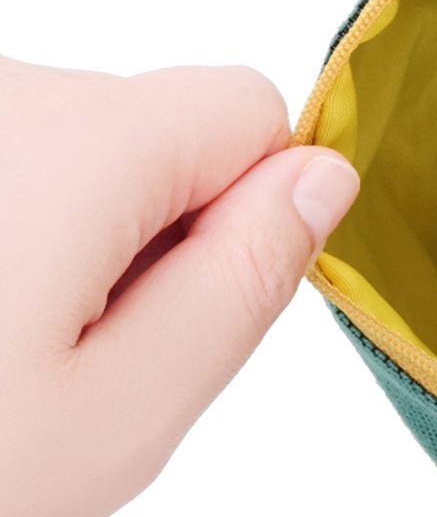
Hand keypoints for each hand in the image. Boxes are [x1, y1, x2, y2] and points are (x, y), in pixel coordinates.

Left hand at [0, 56, 358, 516]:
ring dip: (73, 241)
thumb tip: (325, 178)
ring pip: (76, 152)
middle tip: (76, 360)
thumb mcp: (124, 409)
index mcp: (82, 141)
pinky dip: (7, 233)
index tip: (184, 303)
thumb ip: (245, 280)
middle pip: (158, 128)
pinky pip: (7, 166)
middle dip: (157, 233)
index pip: (250, 106)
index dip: (254, 206)